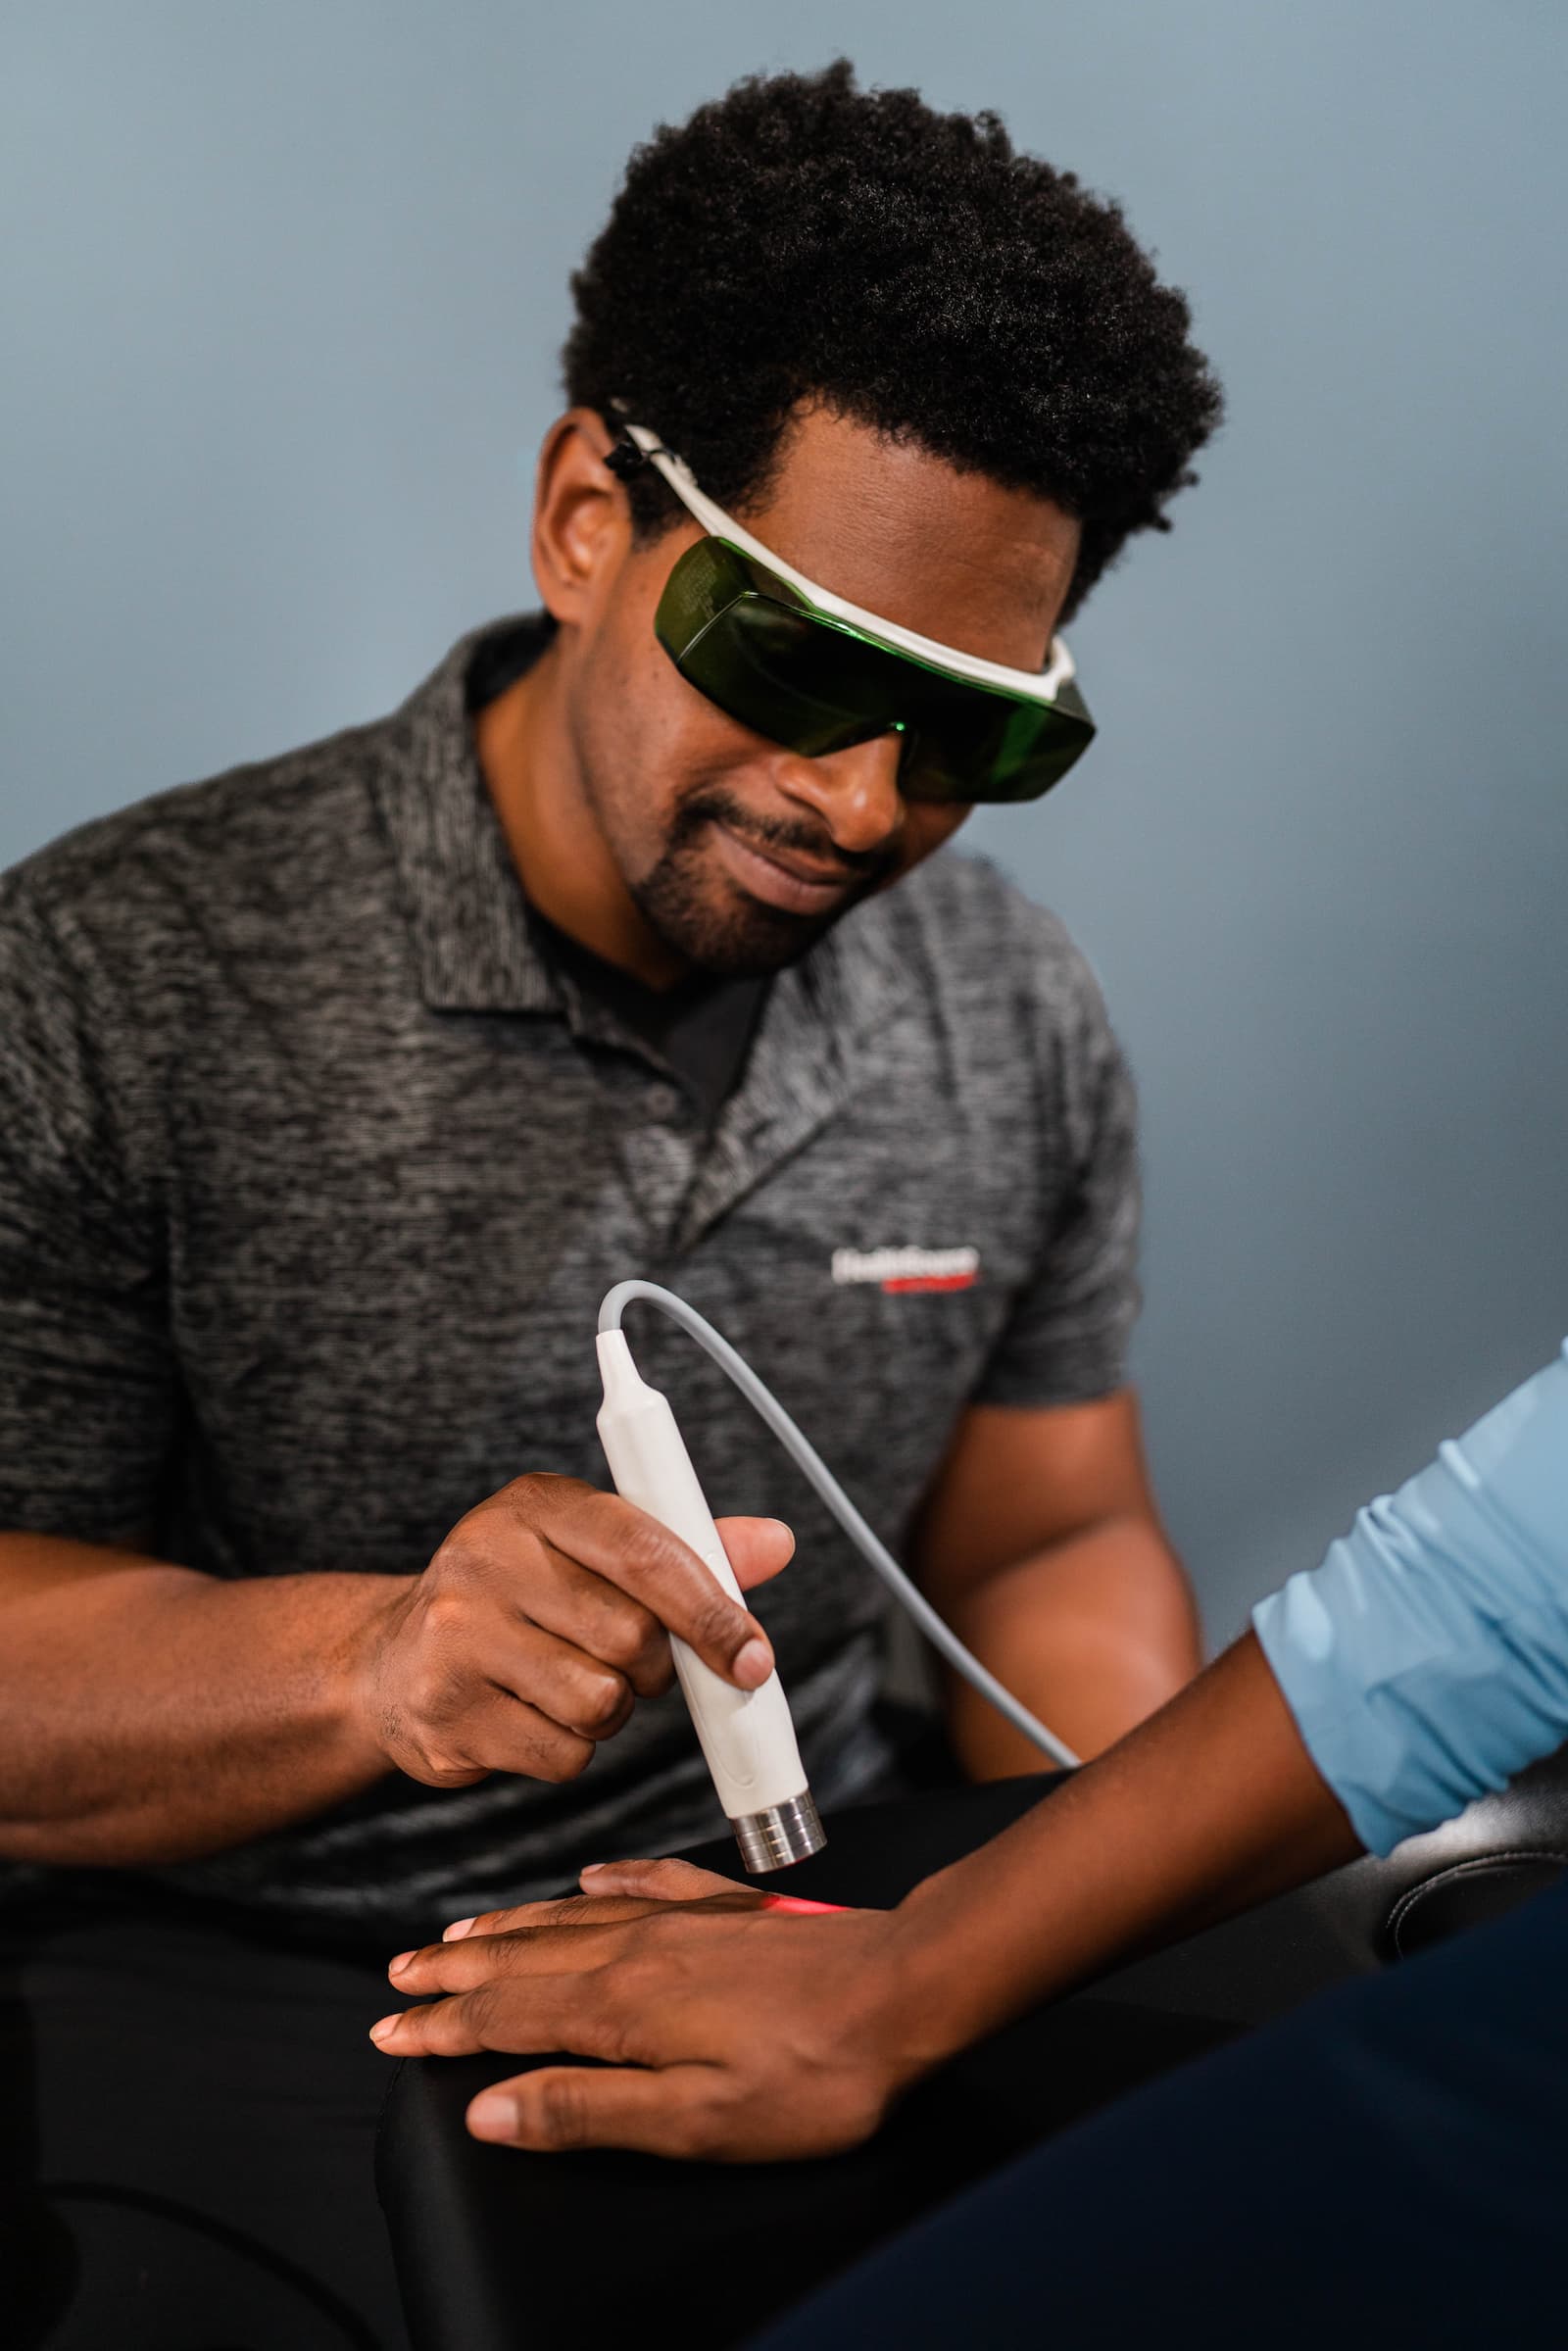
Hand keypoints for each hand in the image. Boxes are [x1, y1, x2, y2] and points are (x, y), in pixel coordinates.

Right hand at [354, 1476, 793, 1786]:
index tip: (752, 1655)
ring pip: (600, 1701)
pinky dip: (569, 1749)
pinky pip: (562, 1754)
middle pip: (632, 1636)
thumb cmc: (516, 1600)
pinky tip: (532, 1716)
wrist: (390, 1663)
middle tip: (629, 1662)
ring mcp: (457, 1637)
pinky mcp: (445, 1712)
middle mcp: (487, 1558)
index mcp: (536, 1505)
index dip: (712, 1608)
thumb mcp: (589, 1552)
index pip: (646, 1550)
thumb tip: (777, 1543)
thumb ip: (684, 1550)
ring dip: (610, 1711)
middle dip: (653, 1667)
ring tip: (570, 1683)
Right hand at [369, 1856, 942, 2159]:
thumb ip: (588, 2111)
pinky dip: (606, 1881)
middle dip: (456, 1970)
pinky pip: (648, 1883)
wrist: (907, 1988)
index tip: (389, 2030)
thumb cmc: (813, 2073)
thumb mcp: (696, 2121)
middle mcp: (640, 1950)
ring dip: (510, 1927)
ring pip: (573, 1918)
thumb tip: (490, 2111)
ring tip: (463, 1930)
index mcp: (622, 2007)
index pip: (506, 2017)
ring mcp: (685, 1921)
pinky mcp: (729, 1910)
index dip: (442, 2027)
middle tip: (398, 1972)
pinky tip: (588, 1875)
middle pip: (525, 1960)